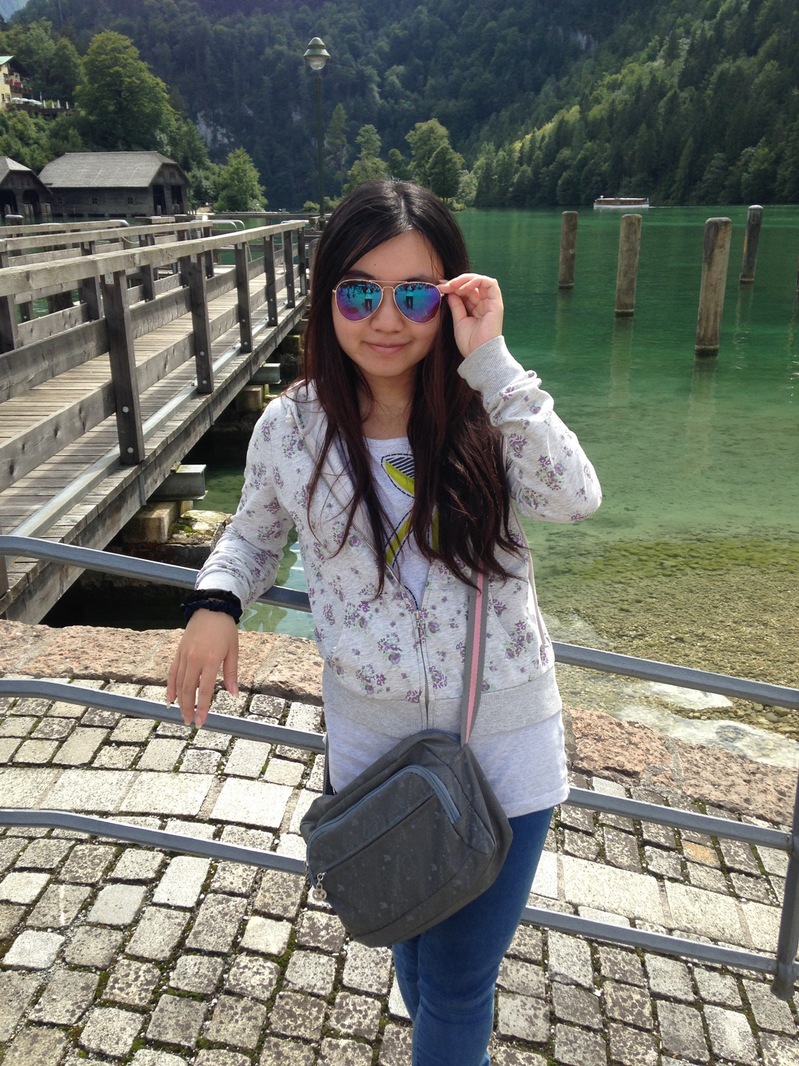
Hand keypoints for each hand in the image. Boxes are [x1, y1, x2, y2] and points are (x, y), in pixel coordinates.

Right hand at [166, 610, 238, 727]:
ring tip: (182, 715)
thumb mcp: (233, 650)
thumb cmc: (225, 630)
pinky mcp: (179, 652)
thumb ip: (231, 673)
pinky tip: (170, 699)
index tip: (201, 721)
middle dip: (188, 708)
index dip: (203, 707)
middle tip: (190, 722)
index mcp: (210, 660)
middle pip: (188, 690)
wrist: (211, 608)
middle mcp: (194, 659)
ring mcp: (184, 656)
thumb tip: (234, 694)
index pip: (205, 690)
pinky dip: (170, 687)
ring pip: (179, 683)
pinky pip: (172, 673)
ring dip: (179, 701)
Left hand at [439, 273, 503, 357]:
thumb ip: (456, 305)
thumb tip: (449, 291)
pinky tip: (465, 287)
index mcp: (476, 308)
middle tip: (444, 286)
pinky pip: (490, 283)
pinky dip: (477, 281)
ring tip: (453, 285)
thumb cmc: (469, 342)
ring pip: (480, 280)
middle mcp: (484, 304)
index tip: (440, 288)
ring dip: (465, 280)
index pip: (466, 290)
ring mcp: (491, 303)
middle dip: (456, 282)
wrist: (478, 354)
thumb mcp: (458, 320)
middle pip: (471, 284)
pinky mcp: (496, 303)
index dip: (453, 286)